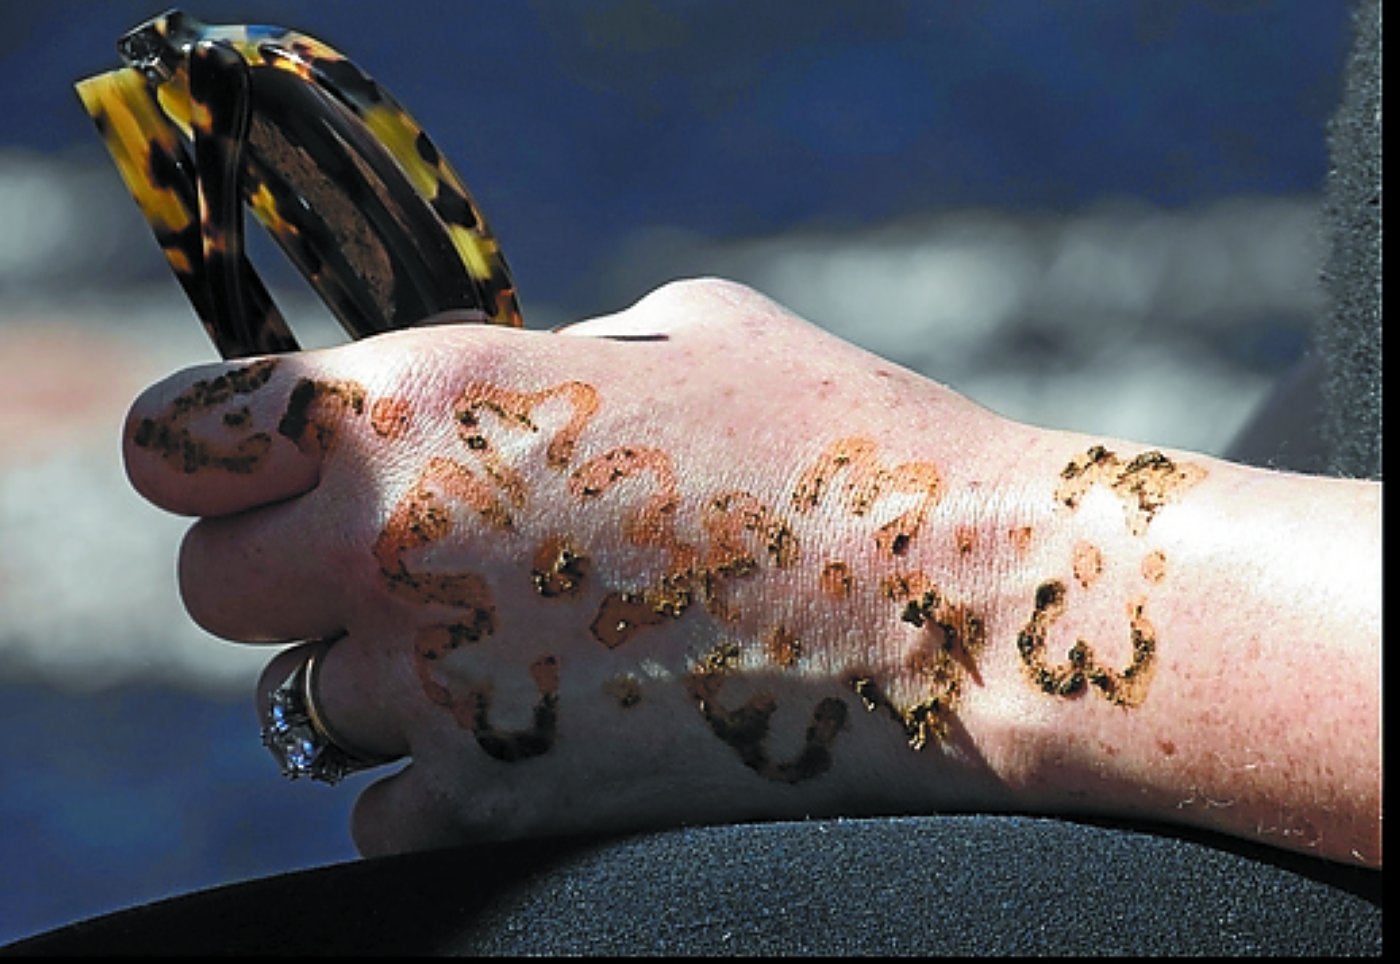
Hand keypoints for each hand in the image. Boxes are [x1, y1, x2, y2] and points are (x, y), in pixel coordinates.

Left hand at [124, 279, 1380, 864]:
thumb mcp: (681, 331)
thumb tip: (490, 388)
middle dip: (286, 572)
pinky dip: (434, 778)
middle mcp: (397, 547)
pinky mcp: (503, 805)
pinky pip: (384, 812)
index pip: (184, 437)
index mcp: (427, 401)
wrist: (960, 603)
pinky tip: (539, 728)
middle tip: (392, 561)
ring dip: (380, 671)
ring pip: (305, 704)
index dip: (208, 454)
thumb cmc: (841, 437)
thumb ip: (540, 357)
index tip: (251, 468)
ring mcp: (442, 692)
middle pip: (215, 589)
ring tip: (509, 640)